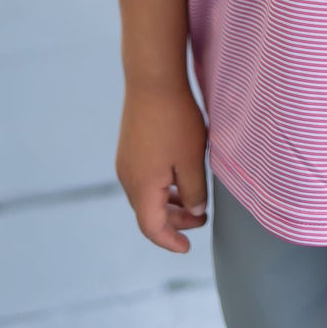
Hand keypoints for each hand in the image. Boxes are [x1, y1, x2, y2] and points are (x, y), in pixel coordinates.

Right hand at [115, 82, 207, 253]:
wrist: (152, 80)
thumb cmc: (175, 120)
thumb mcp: (192, 159)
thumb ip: (194, 191)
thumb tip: (193, 210)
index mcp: (141, 188)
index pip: (152, 228)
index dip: (170, 241)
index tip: (187, 247)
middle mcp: (127, 178)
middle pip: (148, 213)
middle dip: (174, 222)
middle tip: (201, 219)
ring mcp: (126, 161)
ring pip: (145, 195)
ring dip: (168, 204)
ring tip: (192, 200)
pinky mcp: (129, 147)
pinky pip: (143, 178)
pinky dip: (161, 187)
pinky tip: (178, 177)